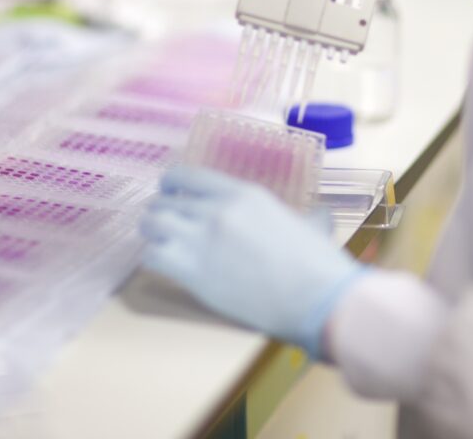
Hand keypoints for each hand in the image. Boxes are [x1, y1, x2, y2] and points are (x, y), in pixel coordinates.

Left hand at [140, 166, 367, 357]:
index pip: (187, 175)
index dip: (170, 182)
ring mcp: (202, 240)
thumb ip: (307, 215)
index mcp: (242, 193)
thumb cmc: (317, 261)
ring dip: (151, 233)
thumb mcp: (311, 224)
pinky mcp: (194, 273)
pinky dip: (154, 259)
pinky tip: (165, 266)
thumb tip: (320, 215)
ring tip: (159, 242)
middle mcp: (216, 210)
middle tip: (162, 224)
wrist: (315, 296)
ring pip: (152, 225)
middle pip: (164, 202)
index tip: (168, 191)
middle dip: (159, 212)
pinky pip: (153, 257)